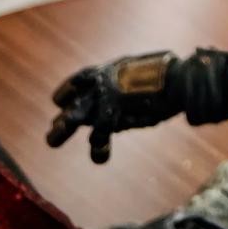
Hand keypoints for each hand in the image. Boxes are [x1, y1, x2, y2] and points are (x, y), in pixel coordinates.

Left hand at [46, 51, 179, 163]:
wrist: (175, 80)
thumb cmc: (167, 73)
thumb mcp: (141, 70)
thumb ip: (128, 81)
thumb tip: (129, 88)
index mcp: (108, 71)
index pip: (79, 79)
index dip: (68, 90)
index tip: (59, 100)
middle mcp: (99, 84)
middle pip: (72, 100)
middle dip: (62, 114)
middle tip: (53, 128)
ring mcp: (102, 100)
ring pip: (73, 118)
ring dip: (61, 131)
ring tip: (51, 141)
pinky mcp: (110, 117)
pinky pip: (98, 137)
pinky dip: (100, 150)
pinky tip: (101, 158)